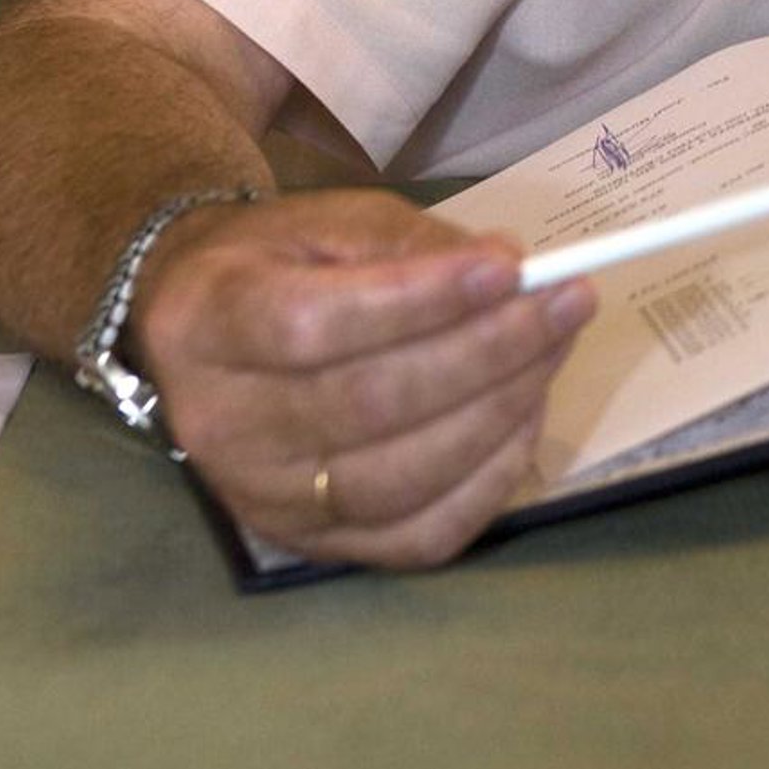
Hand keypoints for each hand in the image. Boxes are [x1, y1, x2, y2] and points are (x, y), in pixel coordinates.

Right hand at [131, 189, 594, 567]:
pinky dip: (488, 483)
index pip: (316, 326)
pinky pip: (418, 537)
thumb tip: (505, 268)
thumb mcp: (328, 222)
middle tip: (565, 303)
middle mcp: (224, 427)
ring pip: (397, 481)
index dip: (419, 303)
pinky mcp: (314, 546)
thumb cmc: (278, 264)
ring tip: (554, 349)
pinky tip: (526, 416)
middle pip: (366, 407)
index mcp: (210, 323)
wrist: (203, 334)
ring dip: (498, 412)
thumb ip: (410, 242)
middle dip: (486, 353)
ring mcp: (265, 502)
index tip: (509, 269)